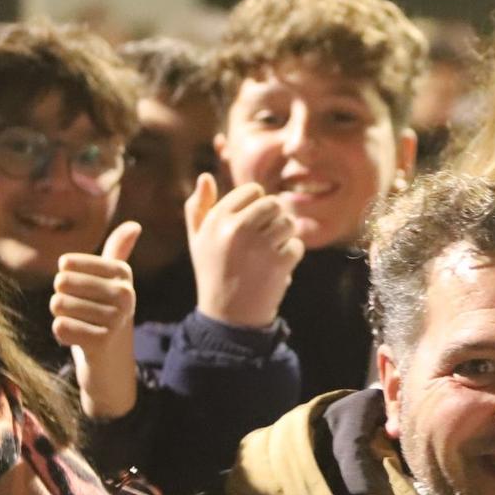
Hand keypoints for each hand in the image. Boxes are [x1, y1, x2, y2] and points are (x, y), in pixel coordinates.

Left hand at [53, 222, 140, 420]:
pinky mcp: (102, 341)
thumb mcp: (114, 283)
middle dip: (62, 301)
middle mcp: (124, 293)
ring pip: (58, 305)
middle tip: (81, 314)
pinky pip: (60, 327)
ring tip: (81, 327)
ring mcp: (115, 318)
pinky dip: (62, 335)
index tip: (82, 294)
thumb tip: (135, 224)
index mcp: (122, 274)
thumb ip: (119, 252)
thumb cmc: (106, 318)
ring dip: (62, 318)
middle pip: (61, 284)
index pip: (68, 265)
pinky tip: (78, 340)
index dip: (64, 281)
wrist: (112, 366)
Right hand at [186, 175, 302, 329]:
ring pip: (288, 222)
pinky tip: (275, 268)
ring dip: (284, 237)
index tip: (249, 227)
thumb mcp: (197, 240)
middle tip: (264, 240)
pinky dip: (290, 257)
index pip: (252, 191)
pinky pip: (296, 245)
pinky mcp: (278, 262)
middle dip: (273, 219)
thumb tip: (205, 176)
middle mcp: (236, 228)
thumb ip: (197, 207)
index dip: (255, 207)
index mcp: (216, 219)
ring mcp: (259, 245)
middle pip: (273, 203)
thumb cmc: (213, 272)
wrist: (228, 318)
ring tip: (269, 253)